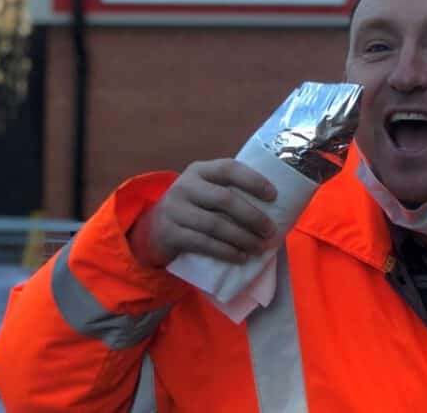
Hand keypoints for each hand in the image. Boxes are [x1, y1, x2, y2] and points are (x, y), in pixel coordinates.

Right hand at [129, 159, 277, 267]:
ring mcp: (175, 210)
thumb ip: (229, 191)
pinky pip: (204, 244)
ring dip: (242, 238)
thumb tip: (272, 207)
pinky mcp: (170, 234)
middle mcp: (185, 186)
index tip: (273, 195)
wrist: (153, 229)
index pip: (229, 169)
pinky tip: (241, 257)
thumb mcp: (205, 191)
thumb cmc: (193, 208)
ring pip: (215, 225)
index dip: (253, 180)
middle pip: (225, 199)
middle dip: (252, 216)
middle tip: (270, 230)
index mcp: (199, 171)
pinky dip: (226, 251)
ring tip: (260, 247)